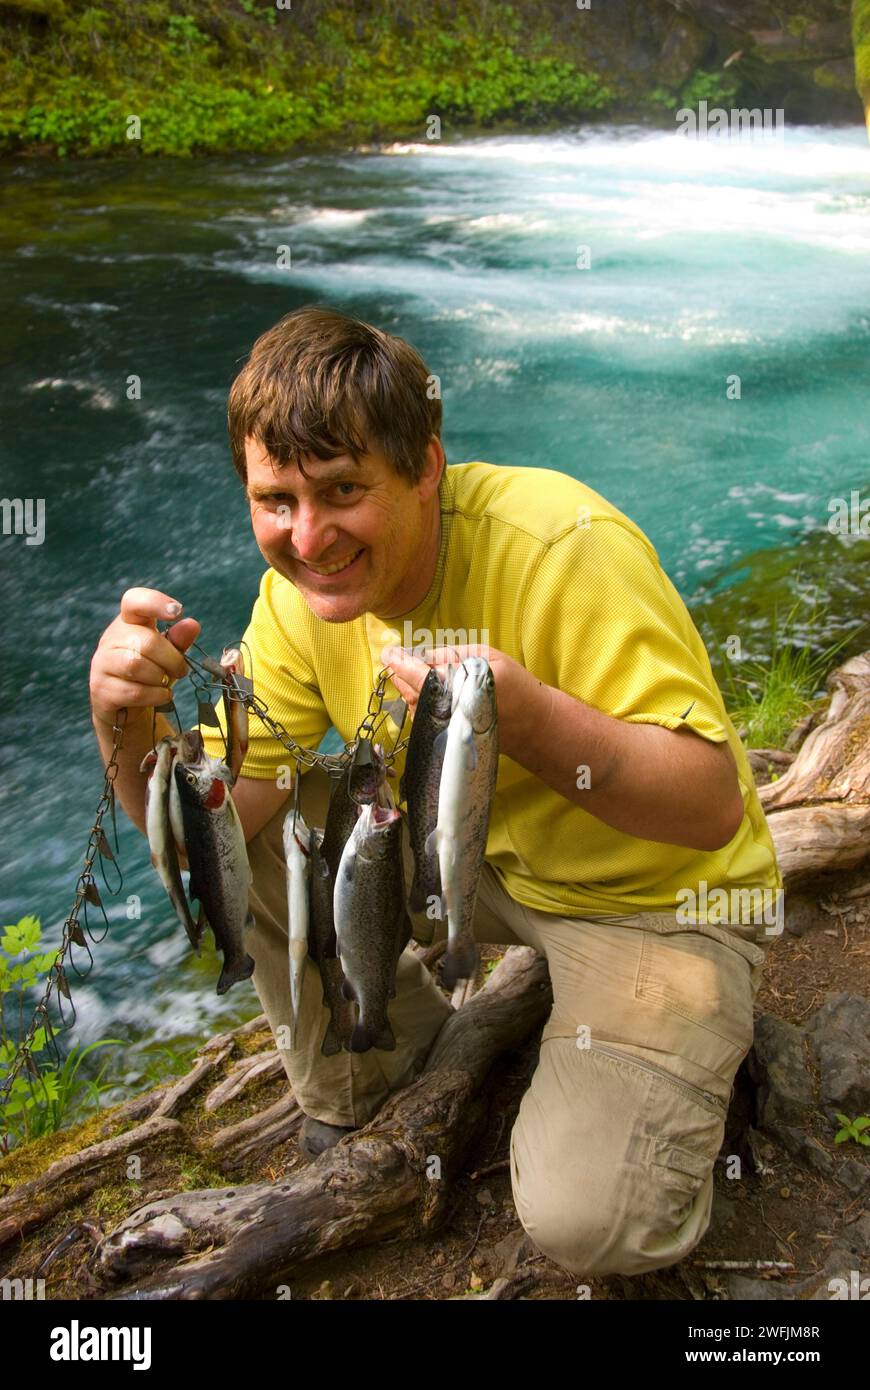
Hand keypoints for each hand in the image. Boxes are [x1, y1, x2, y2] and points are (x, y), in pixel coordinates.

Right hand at [89, 587, 200, 726]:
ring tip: (165, 683)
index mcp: (128, 623)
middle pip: (146, 641)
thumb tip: (192, 624)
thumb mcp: (167, 656)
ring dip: (161, 678)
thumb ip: (178, 640)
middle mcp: (110, 639)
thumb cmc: (148, 675)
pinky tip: (161, 696)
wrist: (124, 709)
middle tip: (180, 670)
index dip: (155, 602)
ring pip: (136, 665)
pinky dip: (155, 696)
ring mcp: (101, 664)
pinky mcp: (100, 689)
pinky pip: (134, 691)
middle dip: (172, 659)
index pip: (133, 601)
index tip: (177, 611)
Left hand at [380, 642, 536, 758]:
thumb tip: (423, 655)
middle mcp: (449, 712)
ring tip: (406, 673)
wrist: (533, 725)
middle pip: (411, 692)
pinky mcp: (448, 737)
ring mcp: (447, 728)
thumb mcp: (488, 657)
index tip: (388, 653)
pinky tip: (422, 691)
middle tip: (394, 659)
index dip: (400, 663)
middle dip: (399, 674)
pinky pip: (423, 718)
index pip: (419, 675)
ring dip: (406, 688)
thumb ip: (453, 654)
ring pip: (414, 707)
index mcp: (459, 688)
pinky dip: (416, 702)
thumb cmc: (515, 686)